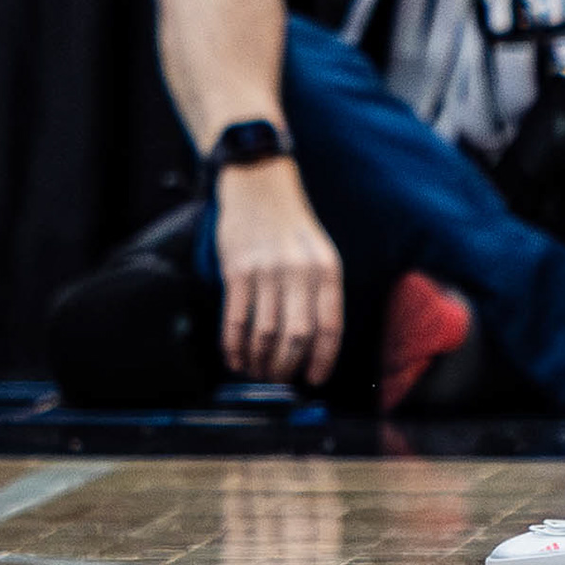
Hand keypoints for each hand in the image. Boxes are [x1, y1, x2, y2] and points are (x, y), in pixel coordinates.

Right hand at [213, 160, 344, 388]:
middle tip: (279, 379)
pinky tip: (235, 359)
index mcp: (326, 268)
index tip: (314, 379)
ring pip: (265, 334)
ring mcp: (267, 270)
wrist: (260, 185)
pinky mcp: (237, 270)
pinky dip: (234, 347)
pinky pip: (236, 320)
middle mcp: (299, 270)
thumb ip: (319, 293)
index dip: (322, 360)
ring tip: (256, 371)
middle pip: (297, 337)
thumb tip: (314, 347)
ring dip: (259, 362)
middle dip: (286, 367)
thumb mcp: (319, 252)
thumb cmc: (292, 227)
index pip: (329, 326)